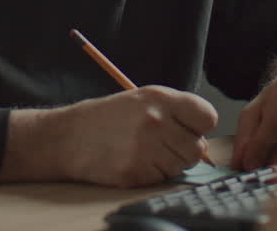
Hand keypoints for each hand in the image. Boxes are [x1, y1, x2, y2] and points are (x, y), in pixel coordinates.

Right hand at [48, 86, 217, 187]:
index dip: (199, 126)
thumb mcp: (141, 99)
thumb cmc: (106, 118)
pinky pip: (163, 178)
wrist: (68, 137)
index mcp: (160, 98)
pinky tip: (134, 161)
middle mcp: (156, 121)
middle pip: (198, 148)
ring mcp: (146, 148)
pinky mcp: (136, 172)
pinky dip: (153, 174)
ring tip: (145, 151)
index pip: (208, 117)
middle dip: (184, 149)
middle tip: (161, 144)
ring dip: (169, 163)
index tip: (188, 128)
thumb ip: (174, 111)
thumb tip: (202, 135)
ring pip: (182, 165)